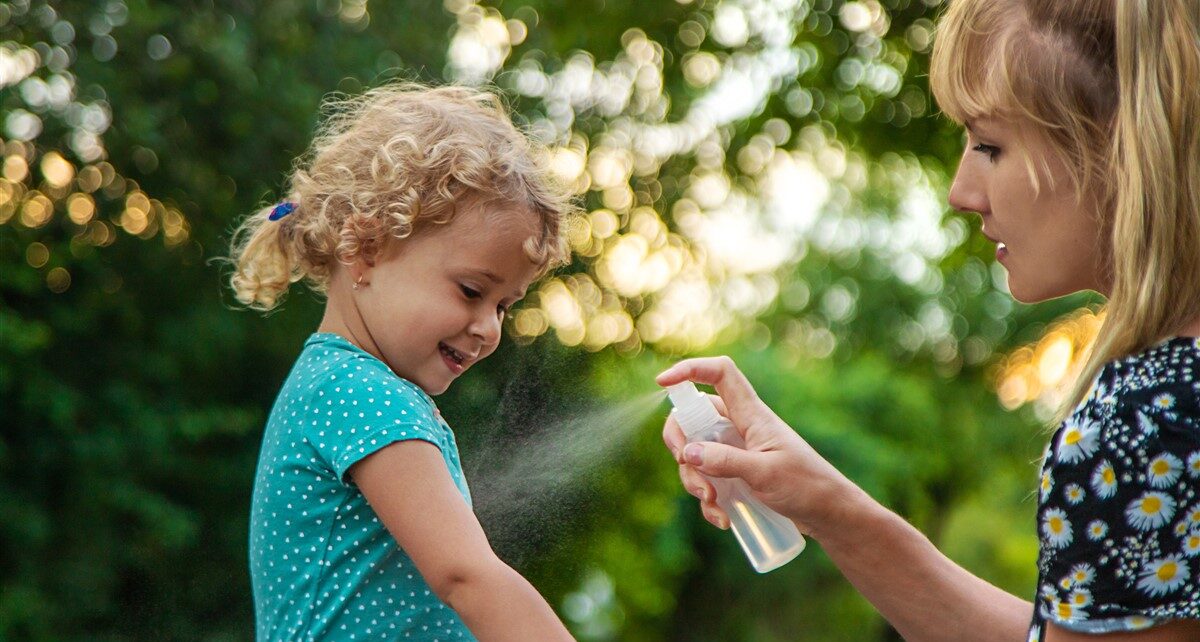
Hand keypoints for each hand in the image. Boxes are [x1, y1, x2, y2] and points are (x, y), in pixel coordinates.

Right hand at [658, 356, 857, 539]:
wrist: (828, 515)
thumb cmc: (806, 486)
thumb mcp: (765, 473)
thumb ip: (725, 461)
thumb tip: (687, 452)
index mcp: (751, 415)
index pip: (720, 374)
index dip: (691, 369)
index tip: (662, 382)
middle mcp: (739, 428)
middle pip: (693, 418)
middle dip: (680, 443)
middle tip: (684, 463)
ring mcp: (735, 452)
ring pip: (695, 455)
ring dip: (694, 480)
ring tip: (714, 504)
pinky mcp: (735, 476)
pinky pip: (707, 481)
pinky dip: (708, 501)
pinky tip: (723, 520)